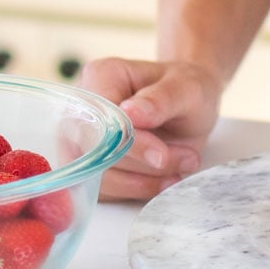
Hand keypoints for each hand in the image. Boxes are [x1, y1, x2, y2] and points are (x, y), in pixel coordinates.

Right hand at [78, 56, 223, 201]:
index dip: (129, 143)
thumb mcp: (186, 88)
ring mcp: (81, 139)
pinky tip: (167, 178)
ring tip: (183, 164)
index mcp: (101, 76)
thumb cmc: (184, 89)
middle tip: (186, 159)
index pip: (100, 119)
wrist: (188, 105)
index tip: (162, 155)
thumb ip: (161, 99)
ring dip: (144, 180)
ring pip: (98, 177)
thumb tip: (130, 113)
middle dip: (142, 164)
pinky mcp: (90, 167)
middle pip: (94, 152)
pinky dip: (139, 190)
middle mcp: (82, 108)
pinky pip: (106, 191)